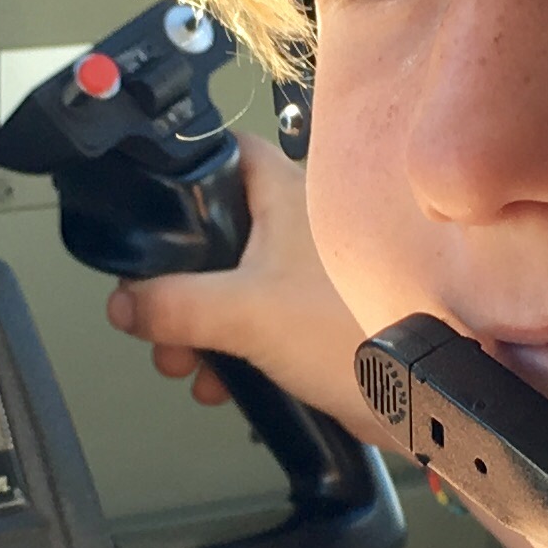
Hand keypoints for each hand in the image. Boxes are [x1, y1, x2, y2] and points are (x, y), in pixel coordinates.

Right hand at [105, 134, 385, 440]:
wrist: (421, 397)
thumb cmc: (360, 331)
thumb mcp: (244, 315)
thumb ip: (174, 306)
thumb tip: (126, 302)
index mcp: (286, 195)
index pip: (225, 151)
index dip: (183, 169)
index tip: (152, 200)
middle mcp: (302, 225)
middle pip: (217, 235)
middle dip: (178, 284)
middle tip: (157, 316)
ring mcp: (313, 273)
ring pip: (238, 286)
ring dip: (203, 326)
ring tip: (187, 362)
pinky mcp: (322, 319)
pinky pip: (263, 324)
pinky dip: (236, 351)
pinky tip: (224, 383)